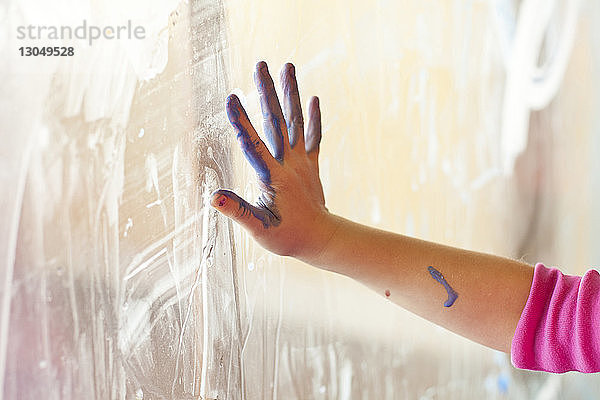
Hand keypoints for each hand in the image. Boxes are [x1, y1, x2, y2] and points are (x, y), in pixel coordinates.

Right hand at [211, 61, 336, 260]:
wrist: (320, 239)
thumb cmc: (287, 238)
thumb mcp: (259, 229)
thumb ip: (238, 212)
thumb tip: (213, 197)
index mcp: (274, 178)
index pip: (254, 145)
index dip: (241, 122)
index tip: (230, 98)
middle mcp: (290, 164)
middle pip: (277, 123)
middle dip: (267, 92)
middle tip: (260, 64)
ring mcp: (303, 162)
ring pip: (296, 123)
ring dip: (291, 94)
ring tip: (287, 66)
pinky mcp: (311, 165)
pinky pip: (313, 137)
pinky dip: (313, 118)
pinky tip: (313, 99)